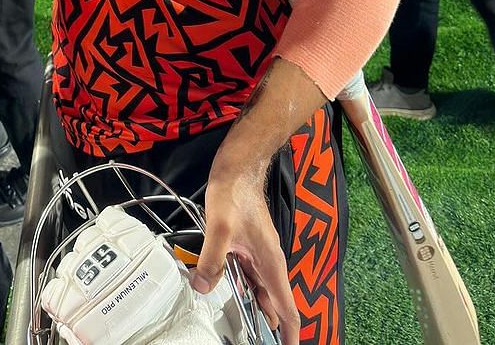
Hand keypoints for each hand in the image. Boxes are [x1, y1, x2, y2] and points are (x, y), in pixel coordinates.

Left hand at [193, 154, 300, 344]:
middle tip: (257, 339)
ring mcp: (260, 253)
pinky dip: (242, 286)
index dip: (291, 334)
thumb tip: (204, 286)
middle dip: (269, 324)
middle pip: (274, 302)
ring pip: (259, 288)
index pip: (289, 308)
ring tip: (244, 324)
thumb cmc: (235, 193)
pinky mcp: (249, 245)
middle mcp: (269, 262)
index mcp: (271, 263)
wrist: (238, 167)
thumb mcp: (219, 228)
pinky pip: (248, 274)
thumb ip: (212, 260)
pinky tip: (228, 288)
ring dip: (253, 305)